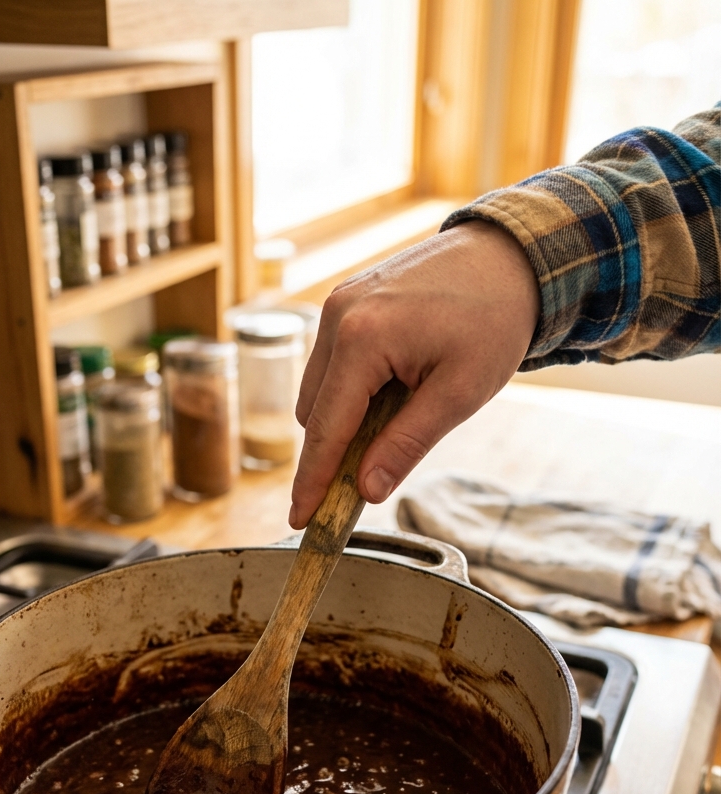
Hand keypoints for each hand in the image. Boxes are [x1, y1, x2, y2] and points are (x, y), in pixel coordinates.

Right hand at [289, 220, 540, 528]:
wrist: (508, 255)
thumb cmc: (493, 320)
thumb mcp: (459, 394)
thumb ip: (407, 444)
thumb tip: (366, 491)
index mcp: (361, 340)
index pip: (324, 430)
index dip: (312, 482)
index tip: (301, 522)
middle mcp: (336, 318)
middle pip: (313, 414)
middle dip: (334, 451)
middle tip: (373, 477)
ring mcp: (336, 304)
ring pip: (318, 390)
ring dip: (344, 419)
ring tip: (402, 414)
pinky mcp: (345, 301)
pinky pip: (332, 363)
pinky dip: (351, 390)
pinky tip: (394, 388)